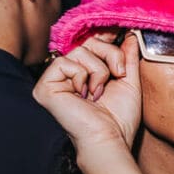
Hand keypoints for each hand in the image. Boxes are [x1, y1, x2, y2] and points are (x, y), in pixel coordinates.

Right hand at [33, 32, 141, 152]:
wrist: (110, 138)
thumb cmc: (120, 118)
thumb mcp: (128, 81)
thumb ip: (127, 57)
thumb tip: (129, 35)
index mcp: (84, 73)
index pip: (93, 44)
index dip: (106, 40)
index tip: (123, 36)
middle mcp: (67, 75)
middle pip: (88, 42)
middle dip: (110, 56)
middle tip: (118, 75)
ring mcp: (54, 81)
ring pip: (79, 51)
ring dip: (99, 70)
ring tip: (99, 92)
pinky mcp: (45, 87)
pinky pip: (64, 62)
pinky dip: (82, 76)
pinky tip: (85, 95)